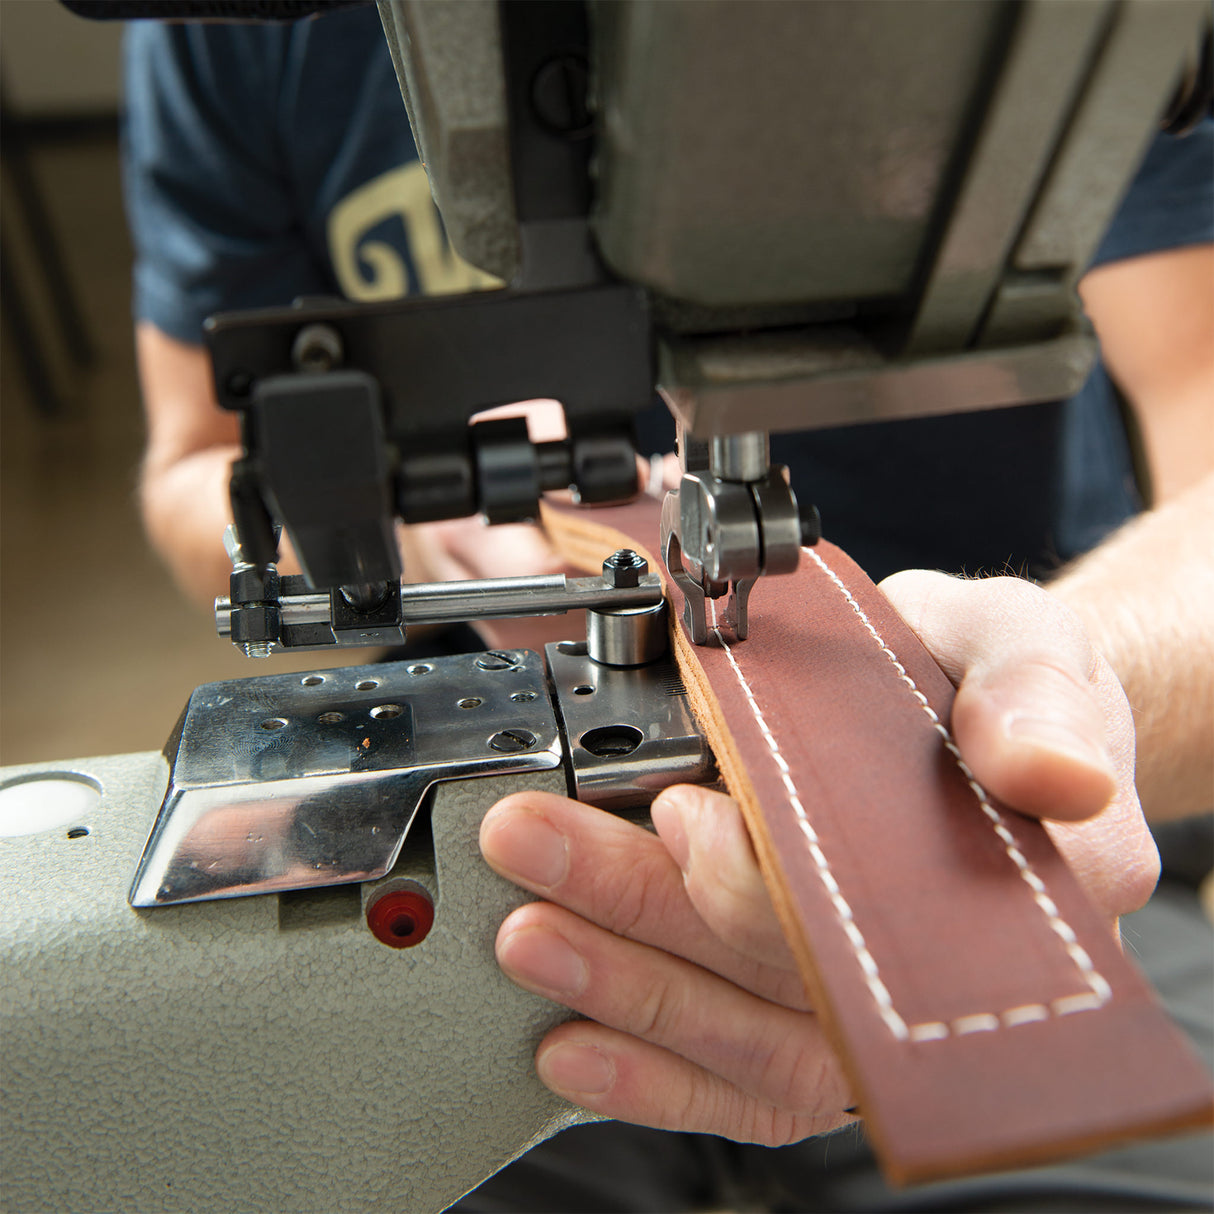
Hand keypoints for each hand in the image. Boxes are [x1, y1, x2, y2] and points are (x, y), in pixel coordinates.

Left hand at [478, 571, 1159, 1142]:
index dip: (763, 875)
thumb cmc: (998, 684)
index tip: (679, 814)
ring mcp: (869, 1011)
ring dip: (623, 983)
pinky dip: (651, 1072)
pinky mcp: (816, 1032)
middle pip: (780, 970)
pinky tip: (572, 1045)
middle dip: (640, 906)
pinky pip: (739, 1080)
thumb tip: (1054, 774)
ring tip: (526, 930)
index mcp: (1007, 880)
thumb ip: (1033, 699)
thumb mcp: (1024, 649)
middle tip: (534, 846)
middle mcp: (936, 970)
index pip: (877, 912)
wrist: (982, 717)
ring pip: (744, 1033)